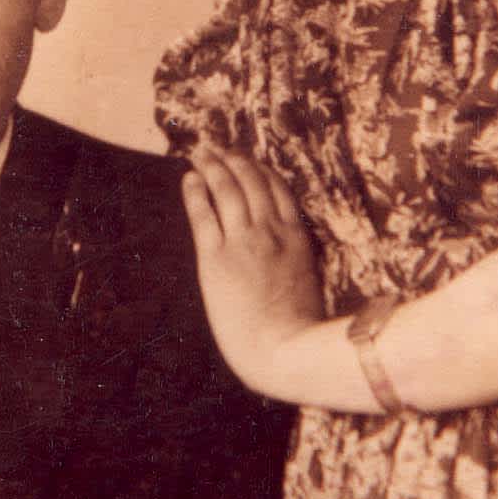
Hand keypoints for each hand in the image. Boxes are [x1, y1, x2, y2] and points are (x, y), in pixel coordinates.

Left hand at [181, 149, 324, 392]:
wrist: (286, 351)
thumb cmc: (299, 331)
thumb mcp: (308, 284)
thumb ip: (297, 261)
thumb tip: (290, 254)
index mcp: (297, 238)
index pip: (278, 189)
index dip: (260, 169)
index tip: (247, 159)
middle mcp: (271, 231)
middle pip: (252, 181)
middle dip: (233, 159)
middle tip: (218, 147)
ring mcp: (244, 242)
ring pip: (228, 190)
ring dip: (213, 166)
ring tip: (201, 152)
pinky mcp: (217, 259)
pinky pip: (204, 215)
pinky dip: (196, 193)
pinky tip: (189, 178)